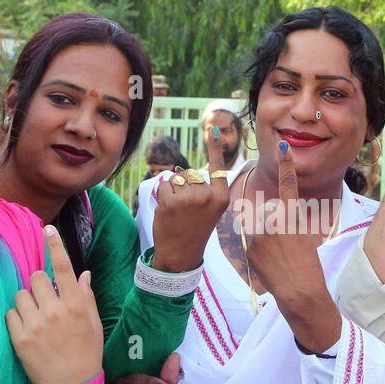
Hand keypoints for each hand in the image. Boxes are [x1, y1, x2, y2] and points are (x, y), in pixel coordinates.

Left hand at [6, 225, 103, 383]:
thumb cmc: (86, 354)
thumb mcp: (93, 324)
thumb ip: (86, 297)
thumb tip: (83, 275)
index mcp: (76, 305)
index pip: (63, 267)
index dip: (55, 245)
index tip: (47, 228)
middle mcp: (55, 310)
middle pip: (37, 277)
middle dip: (39, 284)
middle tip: (45, 299)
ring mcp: (36, 324)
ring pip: (21, 294)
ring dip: (26, 301)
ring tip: (35, 316)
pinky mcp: (20, 338)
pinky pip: (10, 314)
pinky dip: (16, 318)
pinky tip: (27, 329)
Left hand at [150, 127, 231, 272]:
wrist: (181, 254)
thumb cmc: (194, 230)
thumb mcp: (210, 210)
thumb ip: (204, 190)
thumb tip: (181, 170)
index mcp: (222, 198)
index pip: (218, 168)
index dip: (215, 148)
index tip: (214, 129)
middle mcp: (208, 196)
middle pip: (190, 174)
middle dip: (184, 186)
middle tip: (187, 210)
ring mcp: (189, 198)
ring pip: (176, 179)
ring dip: (173, 191)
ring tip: (178, 211)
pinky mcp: (171, 201)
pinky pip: (164, 185)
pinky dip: (162, 195)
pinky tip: (168, 211)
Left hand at [245, 141, 341, 352]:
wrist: (299, 291)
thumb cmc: (307, 266)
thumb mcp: (305, 236)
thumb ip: (291, 221)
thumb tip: (279, 211)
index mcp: (292, 216)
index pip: (289, 185)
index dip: (286, 164)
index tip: (282, 145)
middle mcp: (275, 220)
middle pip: (270, 213)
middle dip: (274, 226)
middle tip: (286, 249)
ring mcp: (260, 233)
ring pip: (260, 228)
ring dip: (266, 241)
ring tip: (278, 259)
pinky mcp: (250, 246)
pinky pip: (253, 242)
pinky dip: (259, 252)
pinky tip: (269, 264)